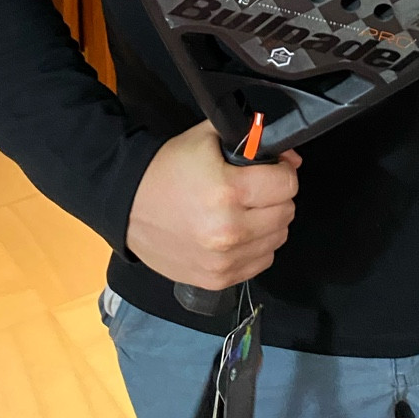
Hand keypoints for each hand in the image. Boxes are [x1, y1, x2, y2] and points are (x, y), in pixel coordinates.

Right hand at [126, 120, 301, 289]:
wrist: (128, 204)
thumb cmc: (168, 169)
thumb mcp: (208, 138)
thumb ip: (254, 139)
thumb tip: (290, 157)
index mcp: (228, 191)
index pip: (287, 184)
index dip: (282, 172)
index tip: (270, 170)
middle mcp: (229, 231)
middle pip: (286, 213)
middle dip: (276, 196)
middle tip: (255, 189)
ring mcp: (223, 260)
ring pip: (278, 239)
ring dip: (268, 222)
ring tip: (244, 210)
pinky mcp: (217, 279)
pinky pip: (261, 262)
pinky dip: (256, 246)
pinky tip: (236, 232)